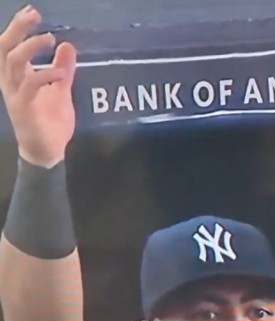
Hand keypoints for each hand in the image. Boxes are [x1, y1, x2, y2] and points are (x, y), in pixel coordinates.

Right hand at [0, 6, 76, 167]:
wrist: (47, 152)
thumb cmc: (50, 122)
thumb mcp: (60, 90)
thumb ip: (63, 69)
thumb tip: (68, 46)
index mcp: (16, 76)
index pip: (9, 45)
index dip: (18, 27)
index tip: (32, 12)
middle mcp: (10, 82)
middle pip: (5, 48)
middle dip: (18, 29)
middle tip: (35, 15)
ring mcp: (15, 94)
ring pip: (12, 62)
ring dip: (30, 47)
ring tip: (50, 39)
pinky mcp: (24, 108)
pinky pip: (29, 86)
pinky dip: (45, 75)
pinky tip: (60, 73)